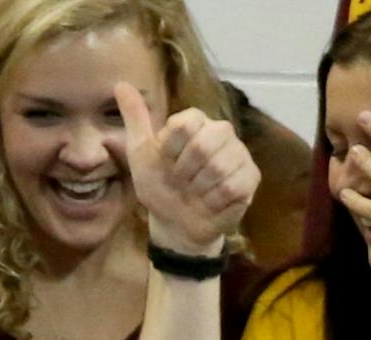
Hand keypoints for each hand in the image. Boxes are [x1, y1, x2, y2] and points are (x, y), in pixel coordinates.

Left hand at [117, 81, 257, 256]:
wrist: (175, 224)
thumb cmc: (160, 187)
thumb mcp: (140, 154)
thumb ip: (135, 119)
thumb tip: (120, 84)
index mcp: (195, 122)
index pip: (185, 123)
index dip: (170, 150)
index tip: (166, 162)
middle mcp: (221, 132)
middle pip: (203, 144)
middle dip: (183, 172)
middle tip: (181, 181)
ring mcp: (239, 153)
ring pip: (218, 168)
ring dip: (198, 189)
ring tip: (196, 192)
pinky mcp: (251, 177)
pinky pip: (232, 187)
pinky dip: (214, 201)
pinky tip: (211, 202)